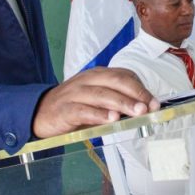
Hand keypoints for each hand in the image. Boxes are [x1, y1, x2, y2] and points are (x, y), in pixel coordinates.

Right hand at [32, 67, 158, 138]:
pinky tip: (111, 119)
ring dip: (122, 103)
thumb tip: (143, 110)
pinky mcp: (65, 109)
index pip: (124, 76)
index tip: (155, 103)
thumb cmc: (74, 106)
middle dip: (135, 94)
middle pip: (115, 81)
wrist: (39, 112)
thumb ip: (117, 102)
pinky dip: (99, 114)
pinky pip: (83, 110)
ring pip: (102, 94)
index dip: (141, 89)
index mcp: (97, 75)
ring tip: (137, 112)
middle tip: (149, 108)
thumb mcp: (96, 99)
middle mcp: (87, 80)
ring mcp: (75, 93)